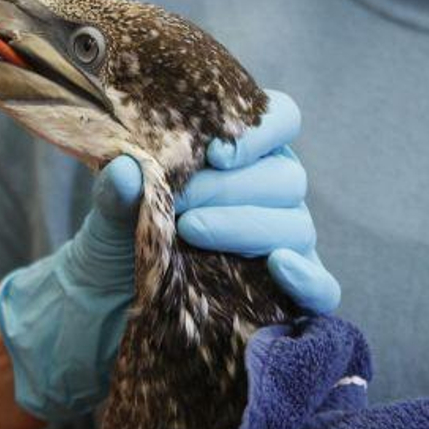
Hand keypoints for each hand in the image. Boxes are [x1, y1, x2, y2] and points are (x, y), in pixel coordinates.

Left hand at [0, 89, 338, 420]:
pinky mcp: (288, 297)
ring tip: (191, 232)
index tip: (215, 152)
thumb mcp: (110, 216)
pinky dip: (308, 277)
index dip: (260, 129)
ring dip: (247, 226)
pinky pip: (322, 287)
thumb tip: (126, 169)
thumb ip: (117, 192)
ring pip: (297, 226)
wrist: (106, 310)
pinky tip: (279, 266)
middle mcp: (272, 195)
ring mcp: (285, 245)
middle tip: (180, 203)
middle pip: (286, 177)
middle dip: (231, 188)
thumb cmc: (118, 244)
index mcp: (244, 156)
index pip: (281, 118)